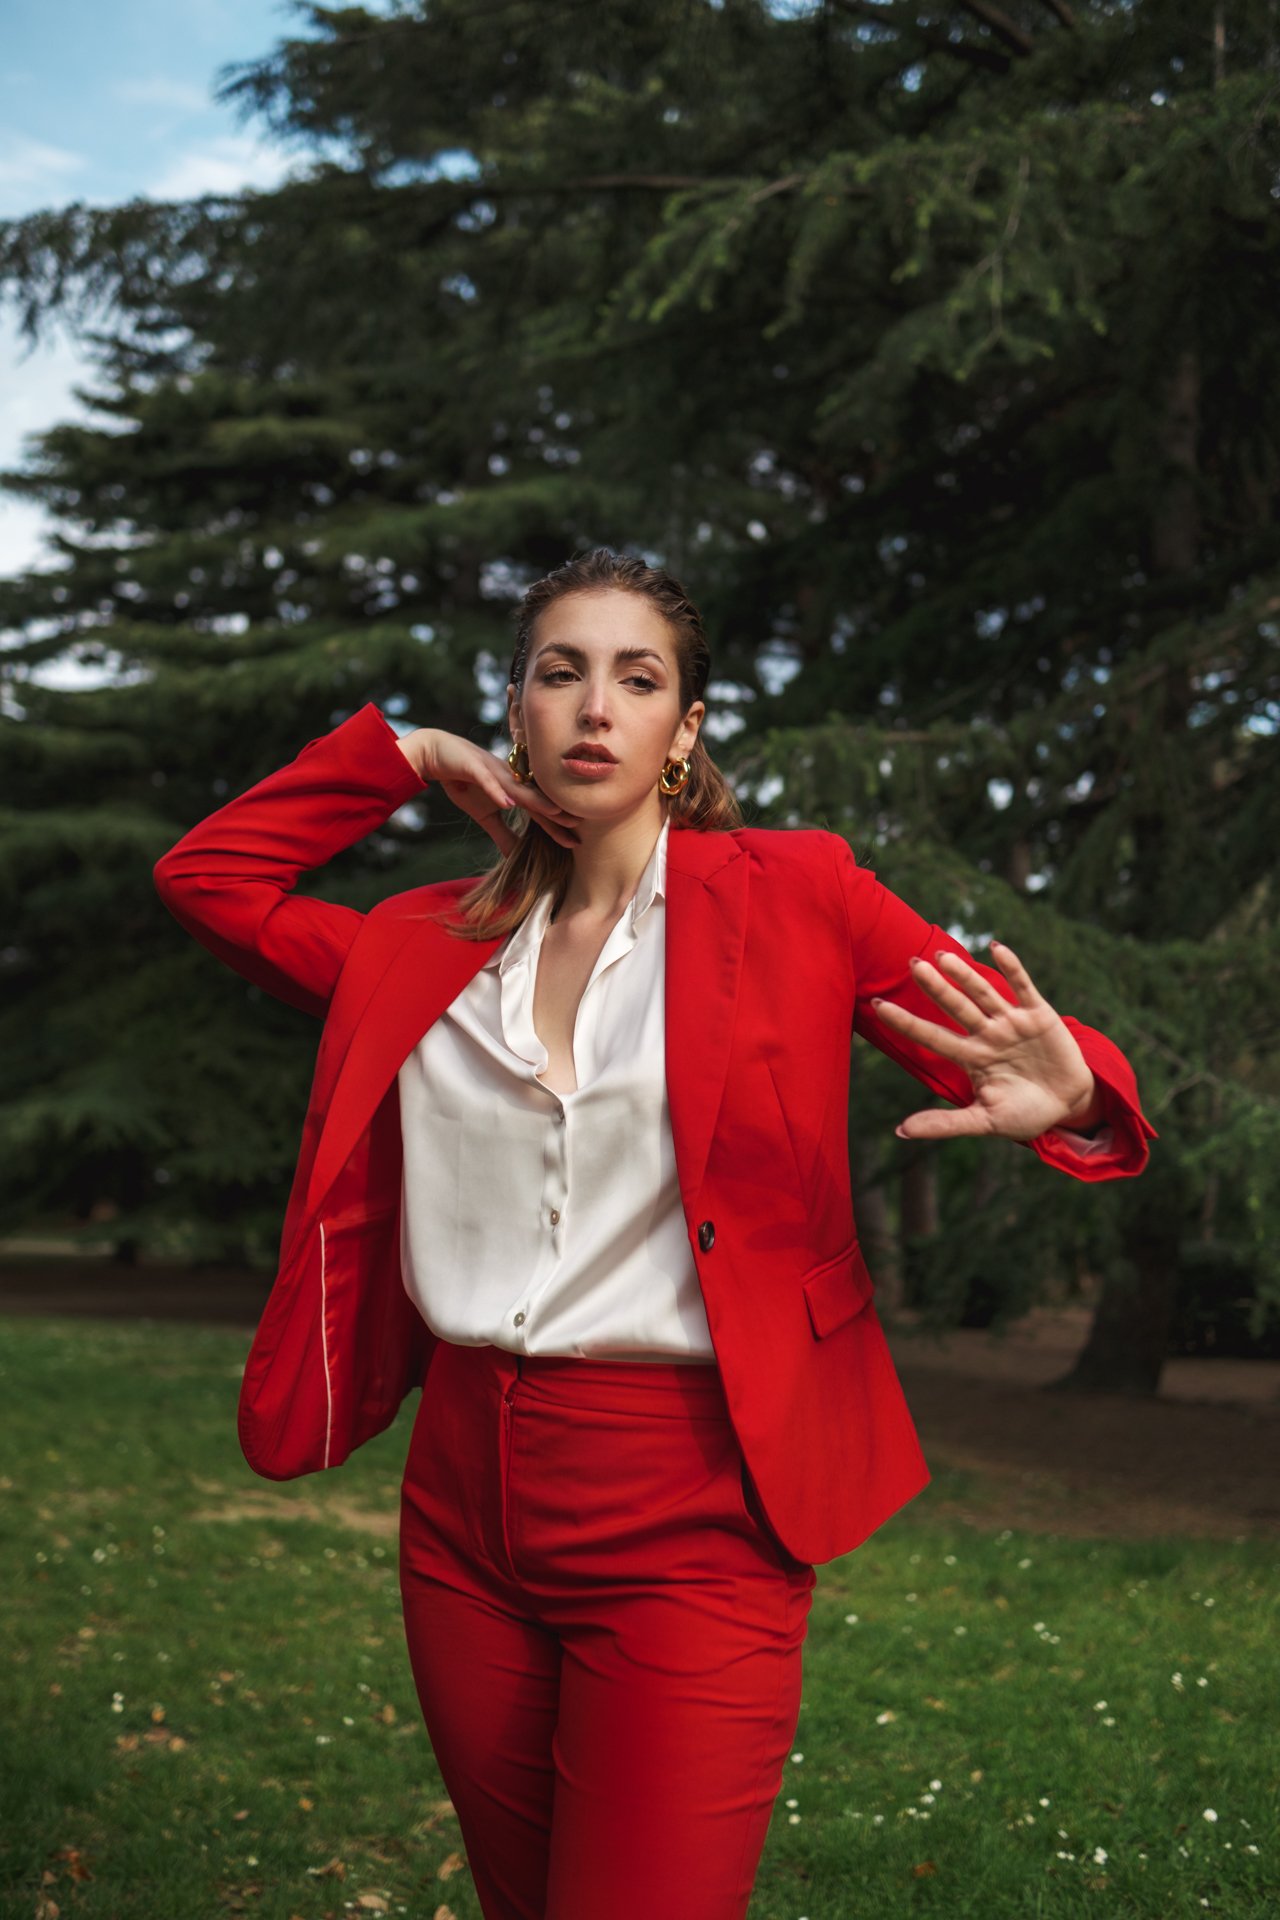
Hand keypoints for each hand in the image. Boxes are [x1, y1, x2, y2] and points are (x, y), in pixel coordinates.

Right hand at [396, 728, 582, 852]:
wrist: (436, 755)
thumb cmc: (464, 783)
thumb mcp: (484, 816)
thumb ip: (502, 834)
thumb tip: (515, 856)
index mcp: (514, 791)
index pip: (539, 812)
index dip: (556, 826)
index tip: (575, 842)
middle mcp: (509, 780)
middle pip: (536, 799)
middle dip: (556, 813)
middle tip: (579, 827)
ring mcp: (493, 772)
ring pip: (518, 788)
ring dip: (536, 800)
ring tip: (554, 811)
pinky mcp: (474, 768)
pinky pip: (487, 781)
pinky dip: (497, 791)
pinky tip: (506, 803)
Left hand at [872, 940, 1100, 1142]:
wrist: (1069, 1105)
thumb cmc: (1024, 1114)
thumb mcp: (985, 1122)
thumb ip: (946, 1124)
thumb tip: (900, 1131)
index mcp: (971, 1057)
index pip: (932, 1036)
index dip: (907, 1022)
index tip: (878, 1006)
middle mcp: (986, 1034)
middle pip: (955, 1006)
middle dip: (935, 987)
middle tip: (912, 964)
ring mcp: (1011, 1022)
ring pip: (984, 993)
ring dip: (965, 974)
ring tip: (943, 956)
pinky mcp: (1039, 1014)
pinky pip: (1023, 986)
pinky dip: (1012, 967)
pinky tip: (996, 948)